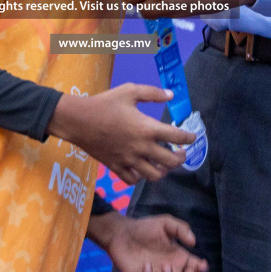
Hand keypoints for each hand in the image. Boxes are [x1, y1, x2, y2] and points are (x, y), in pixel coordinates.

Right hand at [48, 84, 197, 183]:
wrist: (78, 120)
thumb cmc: (104, 103)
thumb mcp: (129, 91)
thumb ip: (152, 93)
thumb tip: (171, 95)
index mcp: (147, 128)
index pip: (177, 137)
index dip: (189, 138)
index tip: (192, 137)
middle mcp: (141, 147)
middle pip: (170, 162)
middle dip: (180, 158)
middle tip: (181, 153)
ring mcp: (128, 160)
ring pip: (154, 176)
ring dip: (163, 171)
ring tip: (163, 164)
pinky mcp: (116, 167)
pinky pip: (132, 180)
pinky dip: (140, 177)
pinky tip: (141, 169)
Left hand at [90, 211, 206, 271]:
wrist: (121, 233)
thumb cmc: (145, 228)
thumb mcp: (165, 223)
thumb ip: (180, 229)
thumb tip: (193, 242)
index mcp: (179, 258)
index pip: (197, 270)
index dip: (202, 271)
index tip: (201, 265)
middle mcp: (171, 271)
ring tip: (165, 266)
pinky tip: (146, 266)